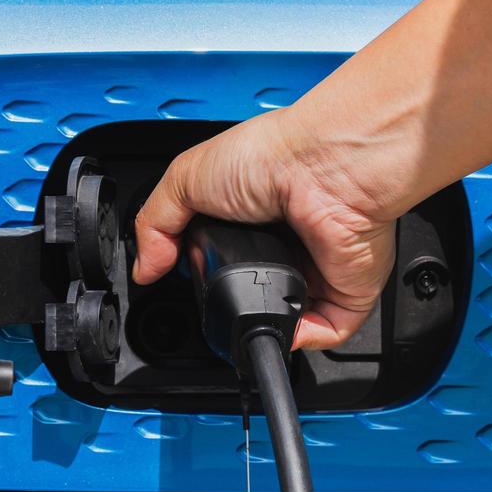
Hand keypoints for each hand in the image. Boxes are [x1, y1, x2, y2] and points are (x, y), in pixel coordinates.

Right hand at [131, 112, 395, 350]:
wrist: (323, 167)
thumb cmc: (269, 155)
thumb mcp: (184, 178)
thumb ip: (155, 223)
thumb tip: (145, 267)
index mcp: (252, 212)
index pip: (224, 253)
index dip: (202, 270)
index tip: (182, 278)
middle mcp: (288, 240)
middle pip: (255, 288)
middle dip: (234, 302)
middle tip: (217, 298)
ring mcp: (318, 267)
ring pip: (289, 314)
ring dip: (266, 322)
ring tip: (246, 315)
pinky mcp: (346, 289)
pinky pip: (327, 329)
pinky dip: (302, 336)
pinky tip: (281, 327)